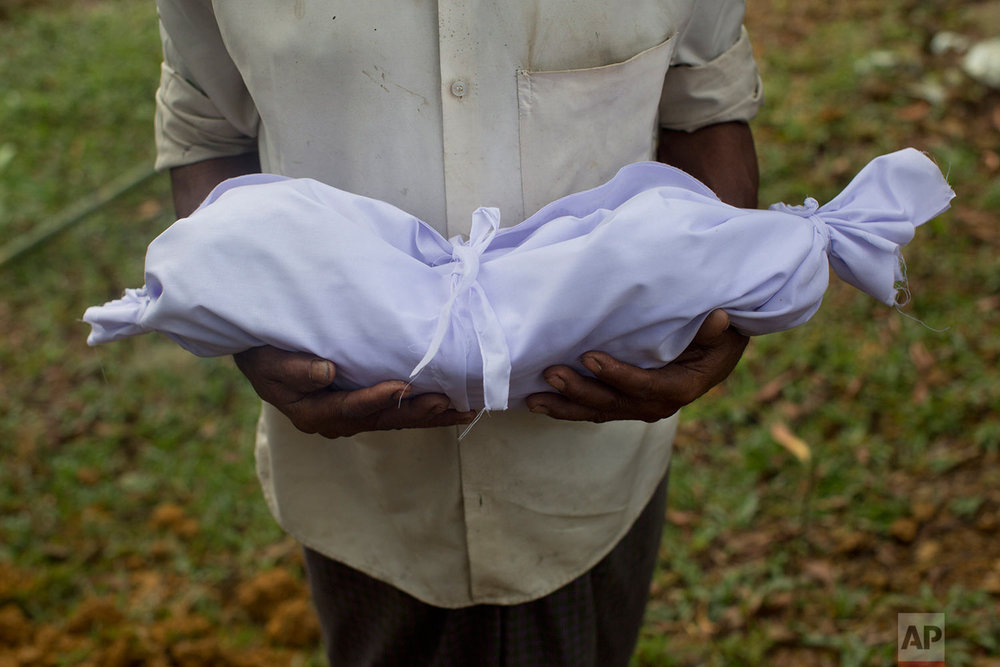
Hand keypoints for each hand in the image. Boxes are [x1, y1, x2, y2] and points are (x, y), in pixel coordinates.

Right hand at [233, 346, 475, 437]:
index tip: (401, 386)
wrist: (260, 353)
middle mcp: (336, 420)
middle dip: (419, 412)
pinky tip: (454, 404)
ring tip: (465, 408)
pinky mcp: (365, 406)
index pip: (350, 407)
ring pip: (397, 418)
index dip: (376, 398)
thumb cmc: (263, 351)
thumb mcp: (268, 360)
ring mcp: (352, 416)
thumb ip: (294, 369)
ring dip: (431, 414)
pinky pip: (398, 411)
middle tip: (450, 403)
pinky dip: (426, 408)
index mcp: (312, 412)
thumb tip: (327, 373)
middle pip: (383, 419)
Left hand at [524, 310, 747, 422]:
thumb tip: (718, 319)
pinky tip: (543, 402)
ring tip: (534, 399)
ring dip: (565, 406)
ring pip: (599, 411)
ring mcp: (640, 408)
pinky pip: (596, 409)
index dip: (616, 375)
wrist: (719, 353)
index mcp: (680, 387)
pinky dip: (569, 407)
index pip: (644, 386)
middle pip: (614, 403)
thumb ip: (712, 330)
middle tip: (551, 376)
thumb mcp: (721, 332)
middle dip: (579, 392)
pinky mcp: (626, 404)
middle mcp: (658, 405)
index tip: (589, 358)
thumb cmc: (717, 337)